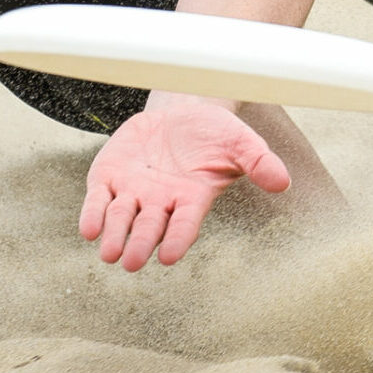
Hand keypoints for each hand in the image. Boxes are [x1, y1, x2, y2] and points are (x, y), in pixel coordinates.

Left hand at [80, 97, 294, 270]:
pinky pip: (98, 200)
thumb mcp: (240, 142)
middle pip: (148, 228)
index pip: (184, 225)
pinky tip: (89, 228)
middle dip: (140, 244)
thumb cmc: (214, 133)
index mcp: (191, 200)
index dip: (178, 239)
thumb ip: (259, 162)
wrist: (181, 111)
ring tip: (109, 253)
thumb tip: (284, 183)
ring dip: (114, 235)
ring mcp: (132, 192)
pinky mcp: (108, 177)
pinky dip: (93, 214)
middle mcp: (159, 203)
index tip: (171, 256)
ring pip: (120, 218)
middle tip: (132, 261)